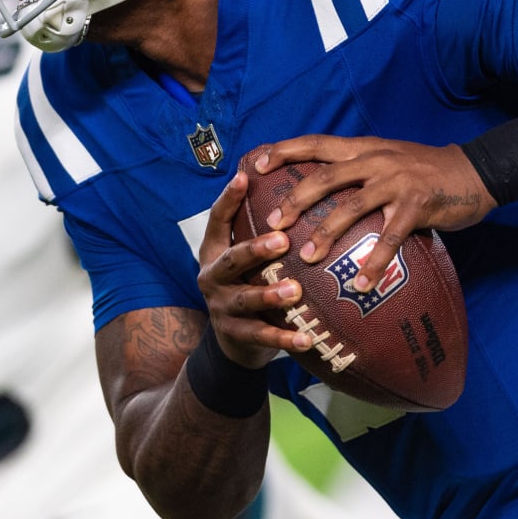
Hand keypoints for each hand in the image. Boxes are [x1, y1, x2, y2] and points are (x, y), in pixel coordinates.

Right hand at [196, 171, 315, 366]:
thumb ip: (260, 233)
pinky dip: (282, 338)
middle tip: (282, 240)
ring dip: (268, 295)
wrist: (233, 341)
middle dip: (255, 250)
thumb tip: (298, 188)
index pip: (217, 220)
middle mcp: (212, 276)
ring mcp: (220, 307)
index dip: (228, 199)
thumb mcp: (247, 259)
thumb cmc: (249, 284)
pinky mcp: (233, 334)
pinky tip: (305, 337)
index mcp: (214, 251)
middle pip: (230, 259)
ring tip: (295, 291)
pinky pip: (259, 336)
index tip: (243, 177)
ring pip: (244, 299)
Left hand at [252, 135, 494, 295]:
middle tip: (273, 226)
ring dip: (326, 234)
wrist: (475, 171)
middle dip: (294, 202)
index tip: (255, 165)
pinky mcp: (416, 205)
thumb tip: (320, 187)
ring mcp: (395, 182)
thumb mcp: (386, 157)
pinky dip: (375, 262)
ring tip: (308, 258)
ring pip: (350, 207)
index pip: (315, 143)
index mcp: (363, 148)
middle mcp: (374, 160)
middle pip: (324, 177)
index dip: (284, 151)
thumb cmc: (425, 169)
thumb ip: (356, 169)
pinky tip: (362, 284)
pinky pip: (389, 237)